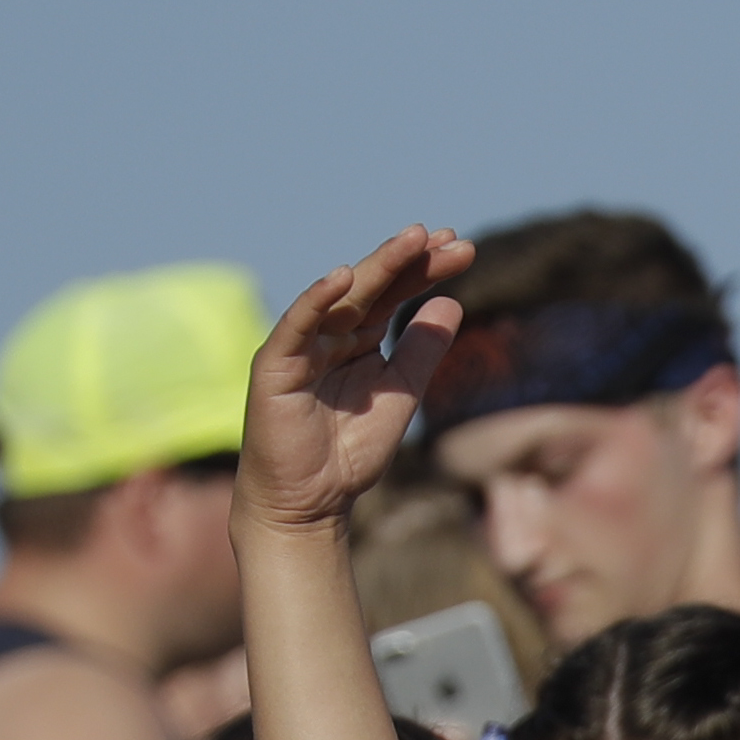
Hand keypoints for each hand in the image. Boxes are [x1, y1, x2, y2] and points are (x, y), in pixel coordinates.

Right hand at [240, 227, 478, 538]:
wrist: (309, 503)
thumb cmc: (348, 454)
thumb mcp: (400, 396)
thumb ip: (421, 352)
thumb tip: (452, 301)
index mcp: (357, 338)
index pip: (394, 293)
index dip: (424, 270)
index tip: (463, 248)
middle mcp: (329, 333)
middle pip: (373, 286)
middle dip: (410, 260)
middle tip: (450, 237)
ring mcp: (301, 344)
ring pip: (342, 297)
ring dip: (377, 266)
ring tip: (413, 240)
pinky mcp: (275, 365)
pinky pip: (297, 326)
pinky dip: (317, 300)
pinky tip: (344, 277)